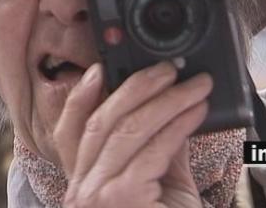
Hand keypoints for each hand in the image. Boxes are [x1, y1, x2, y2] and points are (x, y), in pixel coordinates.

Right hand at [54, 62, 211, 206]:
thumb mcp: (163, 187)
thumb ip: (162, 151)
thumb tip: (172, 111)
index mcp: (83, 186)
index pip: (69, 132)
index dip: (80, 97)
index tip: (97, 70)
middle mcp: (79, 190)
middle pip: (101, 122)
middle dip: (136, 88)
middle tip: (169, 70)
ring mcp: (95, 196)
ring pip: (125, 130)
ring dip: (165, 101)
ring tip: (193, 86)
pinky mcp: (118, 200)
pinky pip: (150, 151)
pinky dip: (177, 125)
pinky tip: (196, 112)